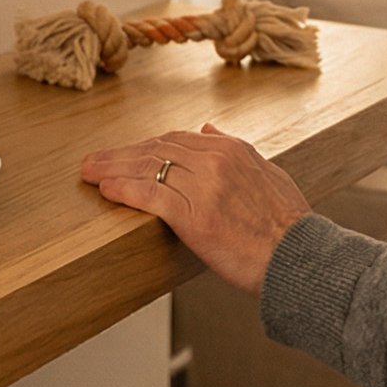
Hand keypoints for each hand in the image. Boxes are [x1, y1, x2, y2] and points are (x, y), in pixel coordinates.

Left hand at [79, 124, 311, 292]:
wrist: (298, 258)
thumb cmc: (287, 225)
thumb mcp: (267, 173)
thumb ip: (236, 148)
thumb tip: (208, 127)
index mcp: (231, 148)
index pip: (176, 139)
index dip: (145, 146)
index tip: (124, 154)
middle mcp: (215, 159)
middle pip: (155, 148)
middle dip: (120, 154)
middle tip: (92, 160)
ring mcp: (203, 185)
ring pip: (147, 167)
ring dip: (111, 169)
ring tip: (89, 172)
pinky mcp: (193, 213)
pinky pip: (149, 194)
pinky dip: (123, 189)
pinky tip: (106, 190)